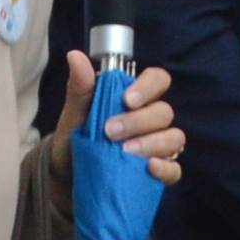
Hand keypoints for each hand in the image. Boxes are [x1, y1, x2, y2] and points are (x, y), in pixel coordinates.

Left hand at [53, 50, 183, 184]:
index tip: (127, 99)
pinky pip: (174, 170)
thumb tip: (75, 56)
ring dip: (152, 143)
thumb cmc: (73, 144)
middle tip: (111, 132)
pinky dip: (165, 168)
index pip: (157, 80)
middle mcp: (150, 121)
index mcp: (134, 100)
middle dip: (139, 121)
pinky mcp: (158, 174)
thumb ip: (80, 88)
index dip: (149, 86)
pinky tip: (149, 168)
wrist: (65, 183)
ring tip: (126, 152)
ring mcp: (157, 148)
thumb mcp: (72, 117)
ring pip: (174, 138)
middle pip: (164, 112)